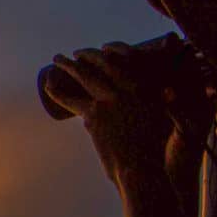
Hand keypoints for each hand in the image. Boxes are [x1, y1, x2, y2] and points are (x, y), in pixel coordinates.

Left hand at [44, 42, 174, 185]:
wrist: (142, 169)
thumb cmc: (155, 149)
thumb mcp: (165, 118)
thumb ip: (166, 102)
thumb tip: (169, 90)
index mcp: (147, 85)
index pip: (127, 56)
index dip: (113, 48)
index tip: (103, 47)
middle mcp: (127, 88)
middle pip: (102, 62)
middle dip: (86, 55)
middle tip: (75, 53)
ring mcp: (108, 100)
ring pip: (84, 75)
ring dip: (67, 64)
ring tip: (57, 58)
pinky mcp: (93, 115)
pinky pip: (69, 99)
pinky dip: (56, 91)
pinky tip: (47, 83)